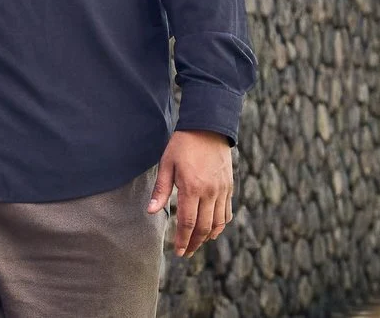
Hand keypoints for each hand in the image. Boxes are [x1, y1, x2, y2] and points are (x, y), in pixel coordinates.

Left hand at [147, 129, 233, 257]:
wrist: (209, 127)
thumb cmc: (183, 144)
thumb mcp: (167, 164)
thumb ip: (161, 190)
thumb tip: (151, 212)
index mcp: (192, 187)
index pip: (188, 222)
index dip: (183, 240)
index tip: (179, 252)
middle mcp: (210, 192)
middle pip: (204, 227)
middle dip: (194, 243)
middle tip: (186, 252)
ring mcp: (222, 190)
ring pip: (218, 223)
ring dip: (208, 237)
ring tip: (197, 243)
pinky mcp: (229, 187)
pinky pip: (227, 212)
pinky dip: (221, 225)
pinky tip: (212, 230)